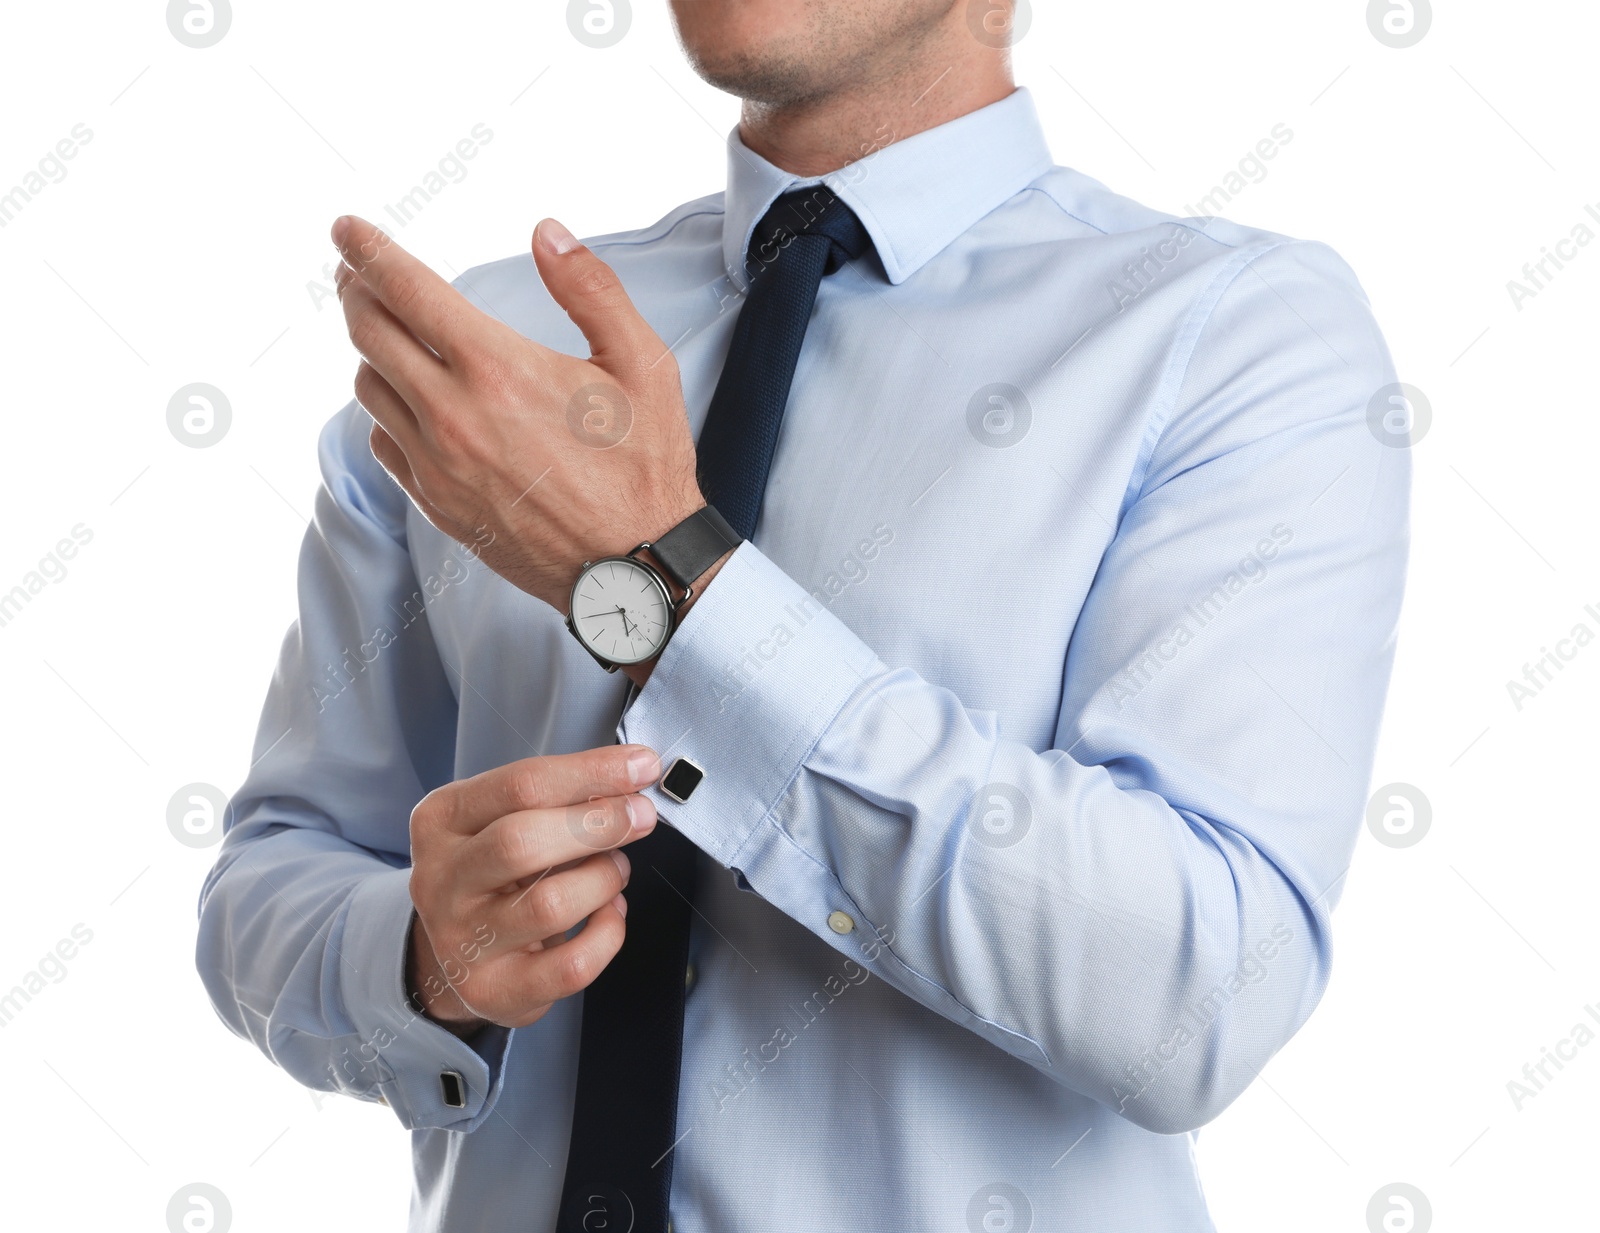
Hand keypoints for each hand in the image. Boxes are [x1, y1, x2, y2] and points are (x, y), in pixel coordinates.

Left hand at [331, 213, 704, 612]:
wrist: (635, 568)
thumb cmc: (646, 467)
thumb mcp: (643, 365)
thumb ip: (592, 289)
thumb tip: (547, 233)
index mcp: (498, 370)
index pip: (406, 290)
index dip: (368, 249)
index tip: (346, 227)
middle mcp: (453, 415)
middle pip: (368, 333)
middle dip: (355, 289)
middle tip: (356, 271)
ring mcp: (438, 465)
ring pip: (369, 388)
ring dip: (370, 350)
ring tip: (384, 331)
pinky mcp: (437, 504)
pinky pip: (384, 443)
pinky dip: (385, 411)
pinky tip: (407, 400)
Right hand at [406, 744, 662, 1033]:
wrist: (455, 954)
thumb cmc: (493, 872)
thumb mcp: (504, 819)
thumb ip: (557, 798)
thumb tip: (629, 779)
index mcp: (441, 820)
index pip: (520, 785)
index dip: (591, 772)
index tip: (642, 766)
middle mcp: (441, 879)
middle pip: (522, 842)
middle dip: (597, 824)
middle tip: (641, 815)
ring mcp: (463, 939)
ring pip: (550, 905)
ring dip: (603, 879)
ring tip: (615, 869)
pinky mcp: (494, 989)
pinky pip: (572, 965)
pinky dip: (608, 934)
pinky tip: (609, 914)